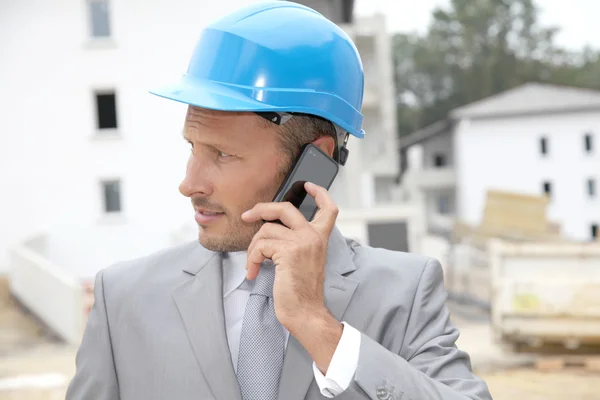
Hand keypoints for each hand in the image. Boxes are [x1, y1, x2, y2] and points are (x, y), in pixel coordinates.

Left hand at [240, 182, 337, 329]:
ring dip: (253, 248)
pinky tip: (254, 272)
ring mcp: (302, 242)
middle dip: (261, 208)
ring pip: (266, 230)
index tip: (308, 185)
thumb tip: (269, 227)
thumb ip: (295, 241)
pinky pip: (260, 246)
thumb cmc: (301, 291)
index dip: (320, 193)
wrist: (305, 313)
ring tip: (253, 263)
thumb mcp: (303, 260)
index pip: (328, 209)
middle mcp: (314, 236)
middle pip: (285, 207)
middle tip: (247, 216)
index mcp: (320, 238)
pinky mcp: (288, 252)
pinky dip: (252, 259)